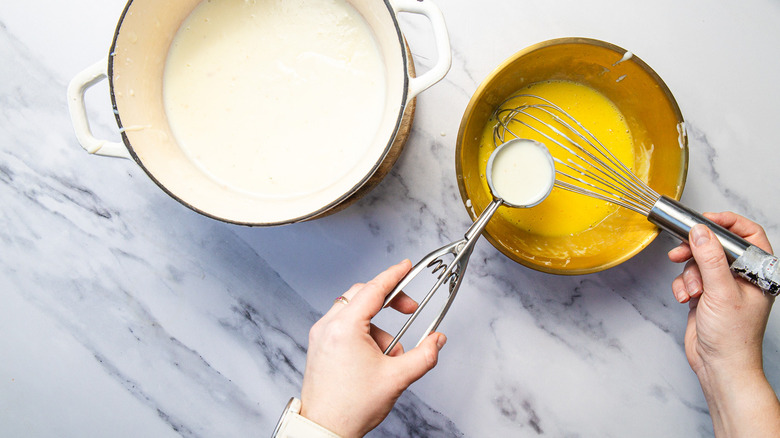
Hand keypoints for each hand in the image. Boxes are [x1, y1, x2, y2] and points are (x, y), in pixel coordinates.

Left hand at [300, 260, 446, 437]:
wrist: (325, 428)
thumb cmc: (351, 407)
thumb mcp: (396, 379)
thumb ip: (424, 355)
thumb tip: (437, 341)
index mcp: (345, 328)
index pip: (374, 290)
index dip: (394, 275)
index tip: (406, 266)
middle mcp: (328, 326)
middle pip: (362, 295)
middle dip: (389, 300)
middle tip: (410, 310)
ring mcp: (320, 335)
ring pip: (354, 311)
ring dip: (377, 326)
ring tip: (389, 356)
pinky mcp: (319, 345)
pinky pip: (344, 325)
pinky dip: (363, 333)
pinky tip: (373, 358)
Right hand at [668, 211, 778, 436]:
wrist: (720, 366)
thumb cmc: (734, 337)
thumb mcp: (722, 292)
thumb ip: (710, 259)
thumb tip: (700, 232)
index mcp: (758, 272)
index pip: (747, 235)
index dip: (727, 223)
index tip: (705, 221)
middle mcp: (741, 277)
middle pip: (716, 246)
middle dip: (696, 250)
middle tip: (681, 250)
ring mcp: (723, 286)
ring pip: (699, 262)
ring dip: (689, 275)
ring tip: (691, 291)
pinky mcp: (705, 295)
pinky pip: (688, 278)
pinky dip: (683, 286)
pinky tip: (686, 299)